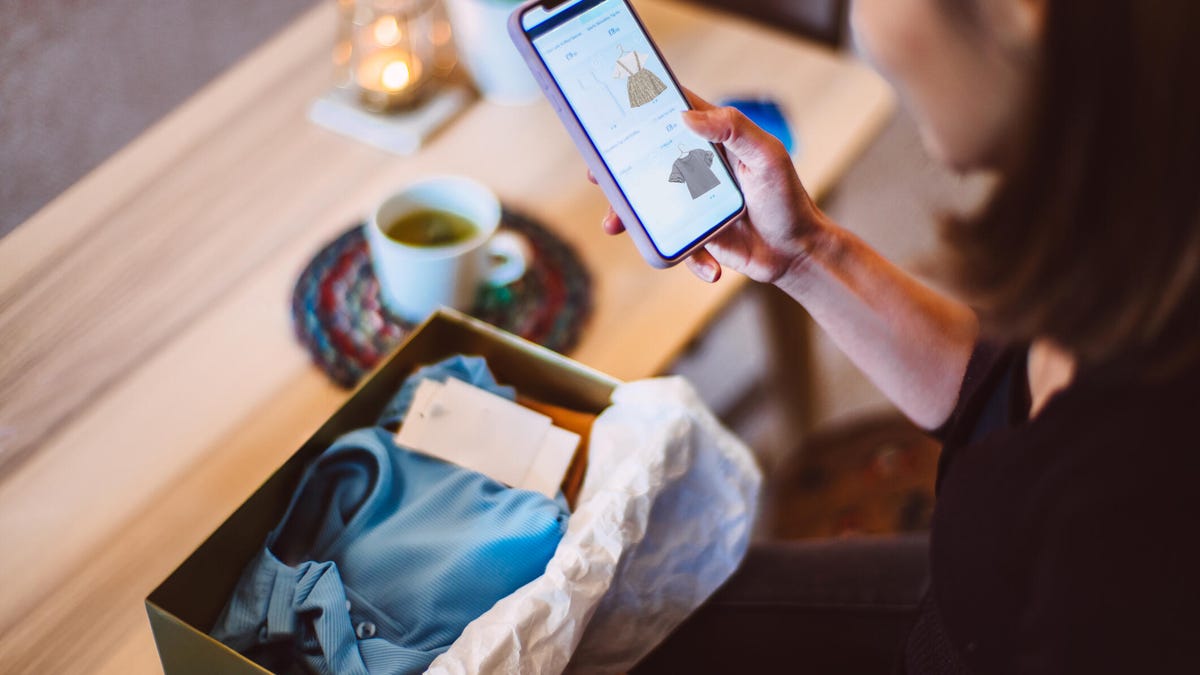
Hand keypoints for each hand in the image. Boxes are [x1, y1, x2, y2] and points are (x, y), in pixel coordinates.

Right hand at [592, 90, 830, 283]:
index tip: (611, 111)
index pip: (671, 115)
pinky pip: (673, 244)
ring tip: (613, 226)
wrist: (795, 253)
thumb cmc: (786, 198)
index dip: (640, 111)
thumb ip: (733, 128)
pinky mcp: (692, 234)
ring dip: (627, 216)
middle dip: (616, 170)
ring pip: (646, 204)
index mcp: (712, 141)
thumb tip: (685, 117)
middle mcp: (695, 168)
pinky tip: (711, 268)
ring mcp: (690, 202)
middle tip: (597, 175)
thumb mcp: (767, 156)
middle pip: (645, 161)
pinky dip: (688, 259)